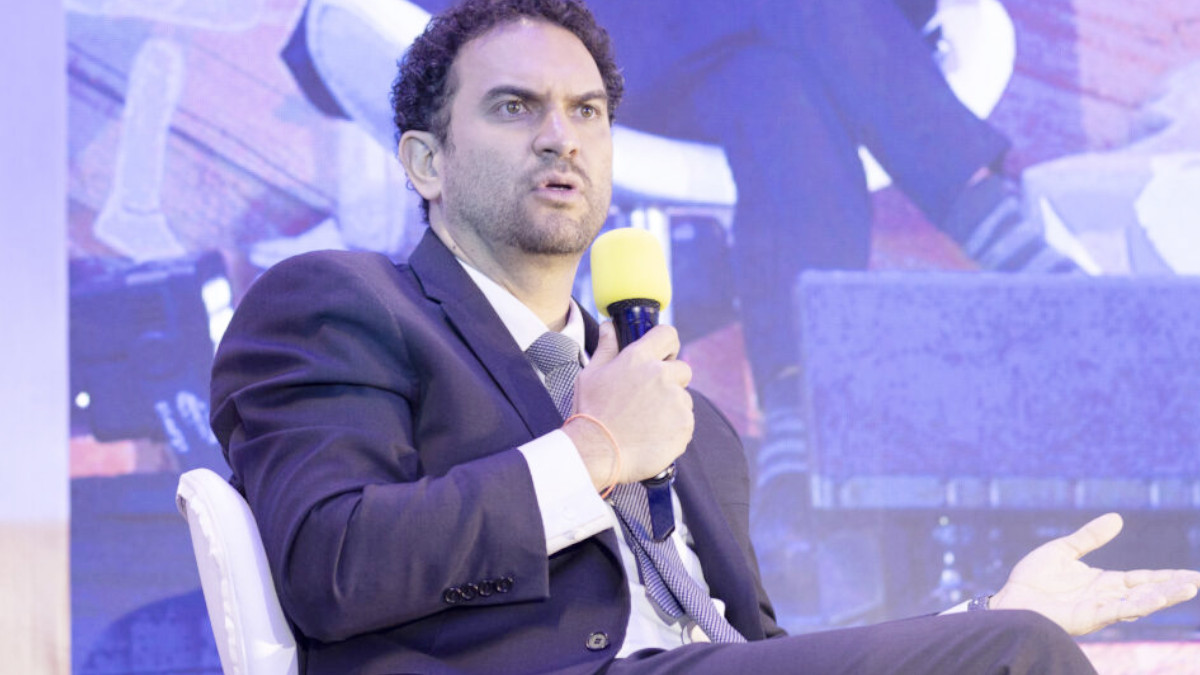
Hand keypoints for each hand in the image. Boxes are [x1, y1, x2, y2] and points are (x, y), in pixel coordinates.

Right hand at [566, 321, 693, 486]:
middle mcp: (662, 375)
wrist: (596, 452)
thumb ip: (606, 347)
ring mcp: (676, 401)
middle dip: (671, 382)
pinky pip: (685, 423)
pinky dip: (673, 430)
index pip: (667, 335)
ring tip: (646, 424)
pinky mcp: (684, 425)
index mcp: (639, 359)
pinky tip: (652, 437)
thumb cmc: (590, 413)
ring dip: (671, 408)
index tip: (664, 356)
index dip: (668, 345)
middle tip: (648, 400)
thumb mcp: (591, 374)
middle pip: (683, 370)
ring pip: (684, 400)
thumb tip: (609, 326)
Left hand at [990, 513, 1199, 634]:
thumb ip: (1090, 537)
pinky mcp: (1087, 617)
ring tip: (1187, 588)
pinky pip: (1116, 610)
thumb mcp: (1064, 550)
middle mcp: (1106, 597)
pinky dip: (1136, 604)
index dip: (1166, 577)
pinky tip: (1154, 598)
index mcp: (1103, 582)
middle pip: (1147, 591)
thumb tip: (1117, 518)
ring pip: (1138, 602)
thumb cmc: (1033, 579)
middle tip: (1197, 581)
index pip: (1142, 578)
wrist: (1010, 600)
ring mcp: (1099, 609)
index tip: (1191, 575)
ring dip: (1162, 596)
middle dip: (1173, 588)